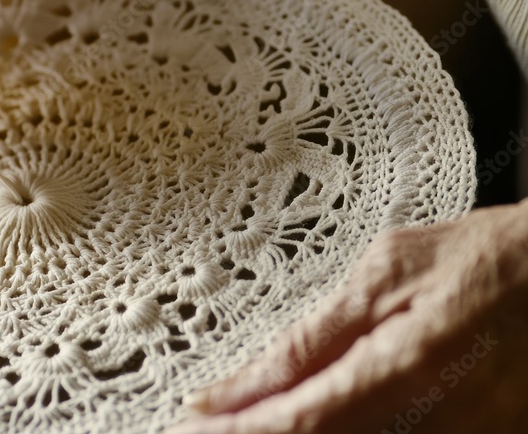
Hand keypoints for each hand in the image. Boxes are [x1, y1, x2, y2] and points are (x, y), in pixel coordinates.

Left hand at [169, 200, 527, 433]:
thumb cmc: (488, 262)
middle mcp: (439, 420)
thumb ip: (312, 338)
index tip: (190, 427)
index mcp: (405, 366)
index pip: (298, 422)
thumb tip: (243, 383)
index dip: (236, 433)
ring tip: (239, 423)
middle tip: (201, 429)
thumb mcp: (387, 273)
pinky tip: (304, 421)